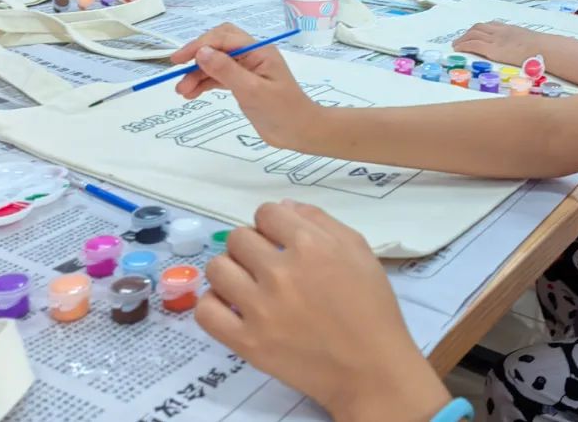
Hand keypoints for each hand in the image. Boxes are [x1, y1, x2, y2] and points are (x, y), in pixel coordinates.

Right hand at [171, 23, 319, 148]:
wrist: (300, 132)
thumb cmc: (282, 110)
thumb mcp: (252, 90)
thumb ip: (226, 70)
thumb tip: (201, 51)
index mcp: (258, 50)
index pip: (223, 37)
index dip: (199, 45)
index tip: (178, 59)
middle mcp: (252, 56)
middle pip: (218, 45)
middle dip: (197, 56)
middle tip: (177, 71)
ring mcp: (247, 70)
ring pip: (216, 63)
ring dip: (198, 74)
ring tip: (182, 92)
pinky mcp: (244, 85)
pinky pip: (219, 78)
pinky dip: (205, 83)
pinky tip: (191, 94)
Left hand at [195, 201, 449, 420]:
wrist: (371, 369)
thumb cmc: (371, 307)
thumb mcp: (358, 251)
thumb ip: (320, 221)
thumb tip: (283, 207)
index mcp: (310, 245)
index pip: (266, 213)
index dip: (272, 224)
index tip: (280, 240)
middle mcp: (280, 271)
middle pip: (237, 237)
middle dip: (251, 246)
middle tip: (267, 265)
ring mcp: (260, 308)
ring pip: (217, 268)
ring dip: (230, 271)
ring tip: (247, 285)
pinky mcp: (247, 342)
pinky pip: (206, 311)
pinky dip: (214, 305)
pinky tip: (233, 308)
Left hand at [453, 21, 540, 64]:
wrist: (542, 49)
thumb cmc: (541, 48)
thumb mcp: (531, 41)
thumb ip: (523, 43)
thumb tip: (527, 50)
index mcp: (509, 29)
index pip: (491, 25)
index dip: (480, 29)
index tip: (475, 33)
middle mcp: (500, 31)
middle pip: (478, 28)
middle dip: (468, 33)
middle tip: (462, 39)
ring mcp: (495, 40)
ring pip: (473, 34)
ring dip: (462, 39)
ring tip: (456, 45)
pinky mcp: (491, 49)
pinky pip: (473, 45)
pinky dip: (464, 45)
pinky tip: (458, 49)